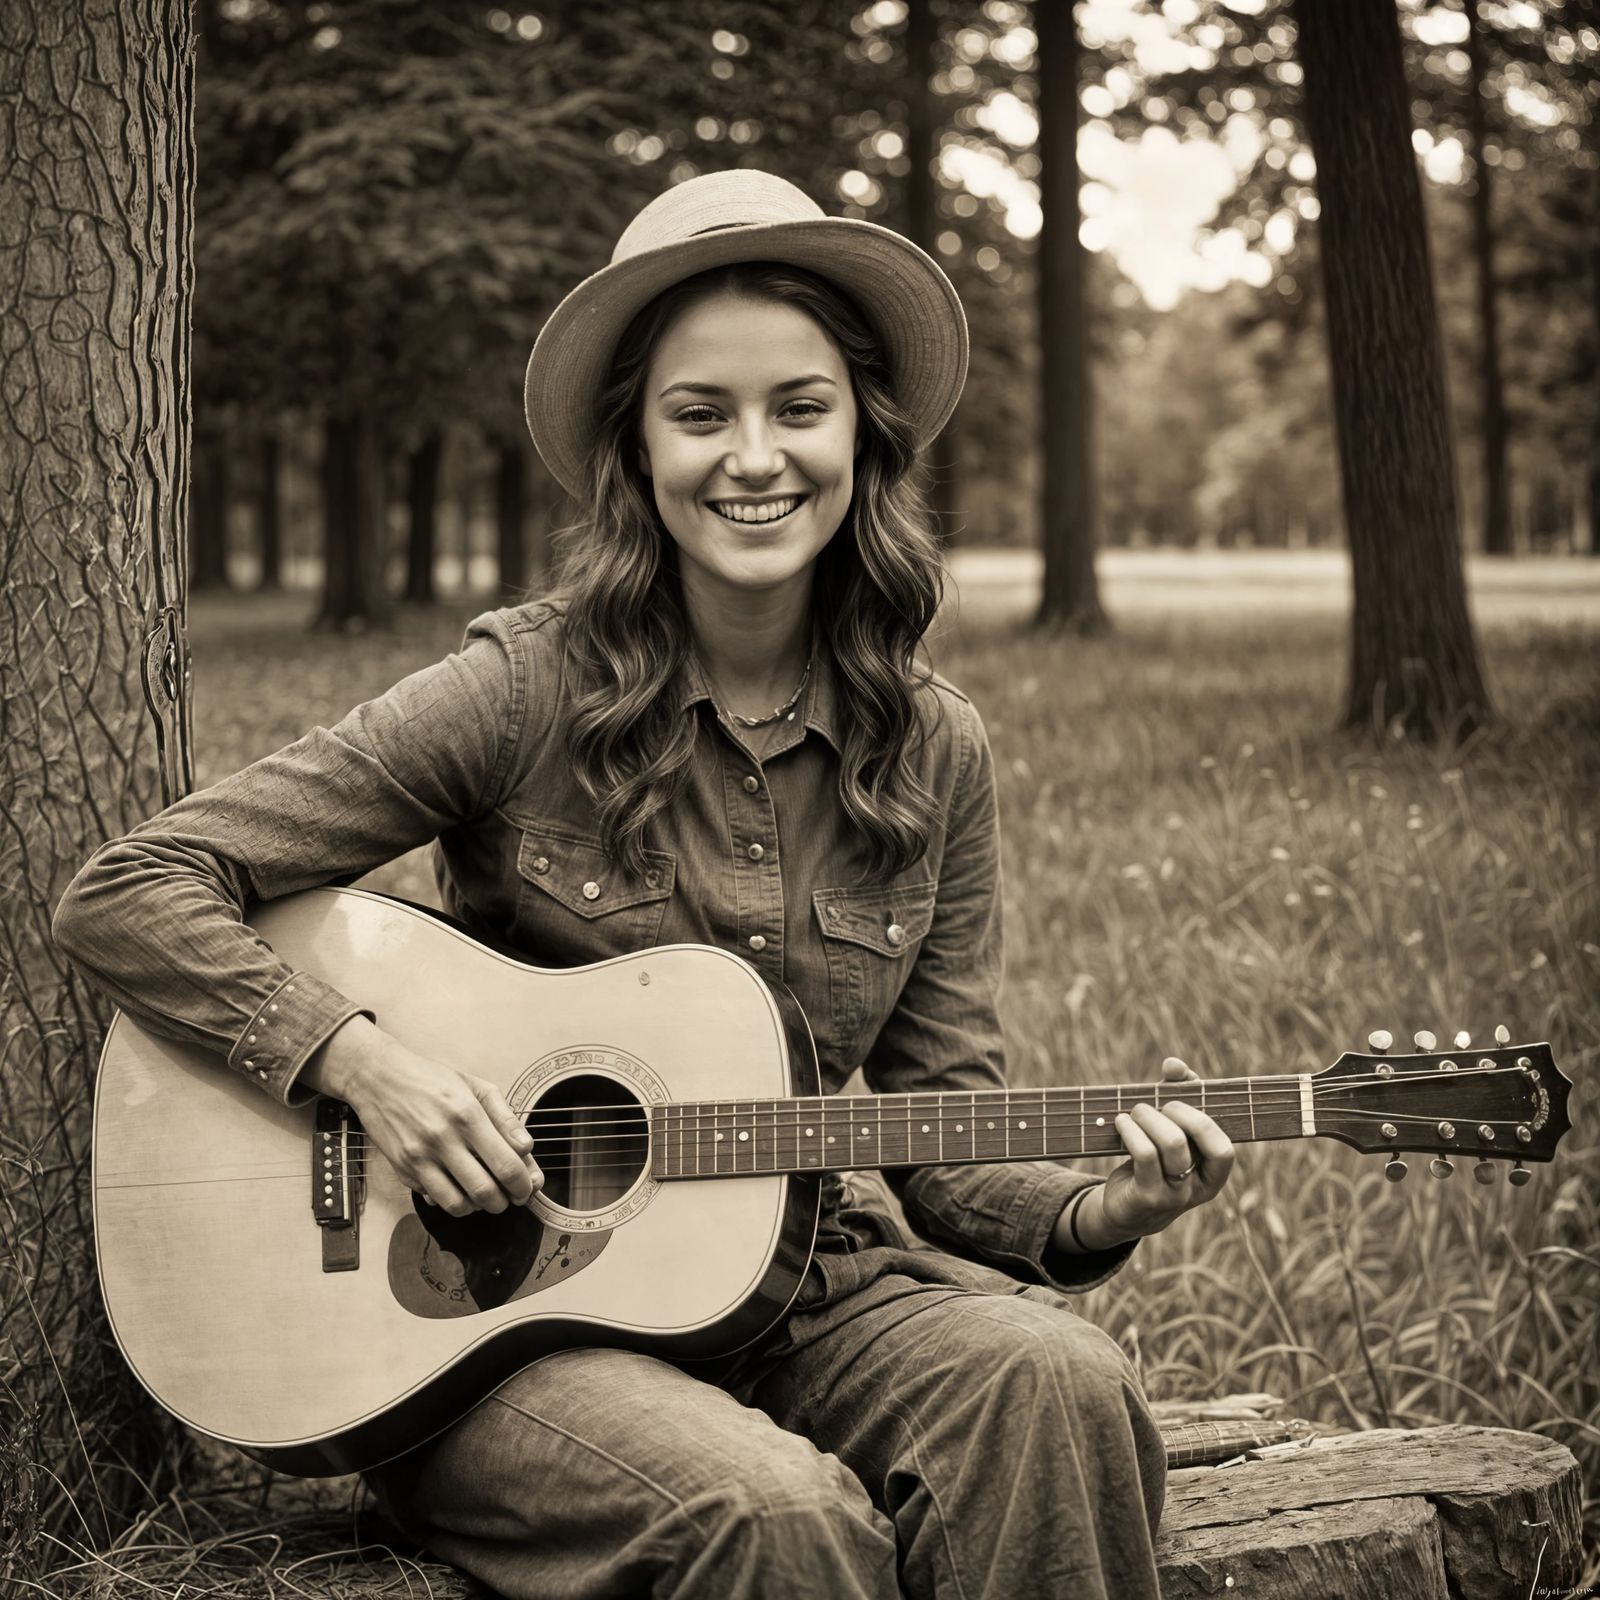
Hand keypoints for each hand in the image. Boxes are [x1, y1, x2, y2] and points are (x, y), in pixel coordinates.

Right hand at [304, 1016, 541, 1216]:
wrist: (378, 1078)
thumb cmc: (430, 1078)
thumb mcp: (475, 1085)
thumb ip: (504, 1116)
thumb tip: (526, 1147)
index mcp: (467, 1115)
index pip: (505, 1164)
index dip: (523, 1184)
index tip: (528, 1187)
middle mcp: (442, 1139)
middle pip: (484, 1191)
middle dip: (505, 1202)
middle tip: (510, 1197)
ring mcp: (419, 1157)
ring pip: (458, 1204)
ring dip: (479, 1207)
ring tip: (486, 1196)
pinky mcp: (402, 1169)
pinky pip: (434, 1198)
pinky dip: (452, 1201)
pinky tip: (459, 1187)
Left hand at [1068, 1056, 1234, 1249]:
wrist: (1127, 1209)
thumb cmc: (1155, 1160)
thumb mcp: (1171, 1131)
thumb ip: (1179, 1095)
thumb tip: (1174, 1065)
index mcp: (1214, 1174)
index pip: (1224, 1147)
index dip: (1204, 1117)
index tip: (1177, 1098)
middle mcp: (1199, 1187)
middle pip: (1198, 1137)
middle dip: (1176, 1110)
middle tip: (1154, 1104)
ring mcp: (1175, 1195)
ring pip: (1171, 1143)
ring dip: (1148, 1116)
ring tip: (1134, 1112)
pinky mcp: (1146, 1197)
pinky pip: (1145, 1155)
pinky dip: (1131, 1130)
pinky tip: (1120, 1122)